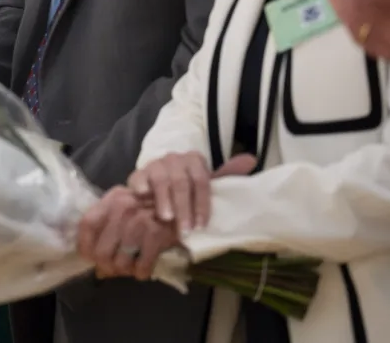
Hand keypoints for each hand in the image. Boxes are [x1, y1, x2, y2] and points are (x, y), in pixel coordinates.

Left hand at [77, 191, 180, 279]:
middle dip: (106, 266)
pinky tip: (144, 269)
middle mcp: (123, 207)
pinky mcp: (156, 235)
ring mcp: (139, 221)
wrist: (183, 203)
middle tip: (113, 269)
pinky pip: (141, 266)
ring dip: (124, 271)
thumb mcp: (127, 206)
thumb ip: (108, 225)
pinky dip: (141, 273)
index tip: (89, 258)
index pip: (87, 224)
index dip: (85, 246)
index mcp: (112, 198)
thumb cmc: (151, 207)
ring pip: (120, 262)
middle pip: (101, 250)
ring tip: (130, 267)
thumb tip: (94, 260)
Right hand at [126, 152, 255, 233]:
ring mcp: (156, 165)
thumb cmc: (184, 193)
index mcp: (194, 160)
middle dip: (184, 208)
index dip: (202, 204)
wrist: (154, 192)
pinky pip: (139, 180)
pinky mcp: (138, 173)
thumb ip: (226, 175)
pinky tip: (143, 200)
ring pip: (162, 180)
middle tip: (186, 229)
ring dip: (165, 201)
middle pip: (182, 182)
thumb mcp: (204, 187)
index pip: (202, 180)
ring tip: (166, 218)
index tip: (201, 225)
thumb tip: (251, 158)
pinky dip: (141, 190)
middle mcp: (175, 159)